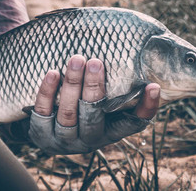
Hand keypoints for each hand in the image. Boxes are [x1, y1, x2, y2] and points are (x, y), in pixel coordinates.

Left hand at [28, 55, 159, 154]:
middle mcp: (91, 139)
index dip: (147, 107)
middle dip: (94, 87)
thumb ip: (121, 84)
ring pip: (68, 114)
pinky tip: (53, 73)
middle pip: (94, 115)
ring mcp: (65, 140)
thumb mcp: (105, 98)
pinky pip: (43, 114)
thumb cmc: (85, 102)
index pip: (134, 122)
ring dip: (72, 85)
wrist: (47, 124)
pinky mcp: (42, 135)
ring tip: (76, 59)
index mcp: (112, 131)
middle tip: (96, 62)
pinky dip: (47, 93)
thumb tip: (145, 56)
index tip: (153, 86)